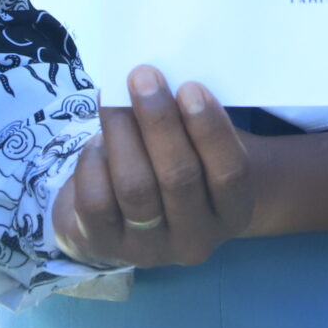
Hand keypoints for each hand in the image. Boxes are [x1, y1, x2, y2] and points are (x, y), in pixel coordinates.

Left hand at [53, 67, 255, 269]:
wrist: (130, 219)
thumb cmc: (173, 165)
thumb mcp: (195, 149)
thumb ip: (189, 122)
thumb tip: (158, 79)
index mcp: (233, 211)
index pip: (230, 173)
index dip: (210, 129)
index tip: (189, 87)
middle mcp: (197, 239)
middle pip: (178, 177)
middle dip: (159, 121)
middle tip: (143, 77)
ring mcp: (151, 249)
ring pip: (134, 187)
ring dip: (122, 132)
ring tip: (113, 100)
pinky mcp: (107, 247)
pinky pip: (96, 201)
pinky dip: (94, 161)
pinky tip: (98, 142)